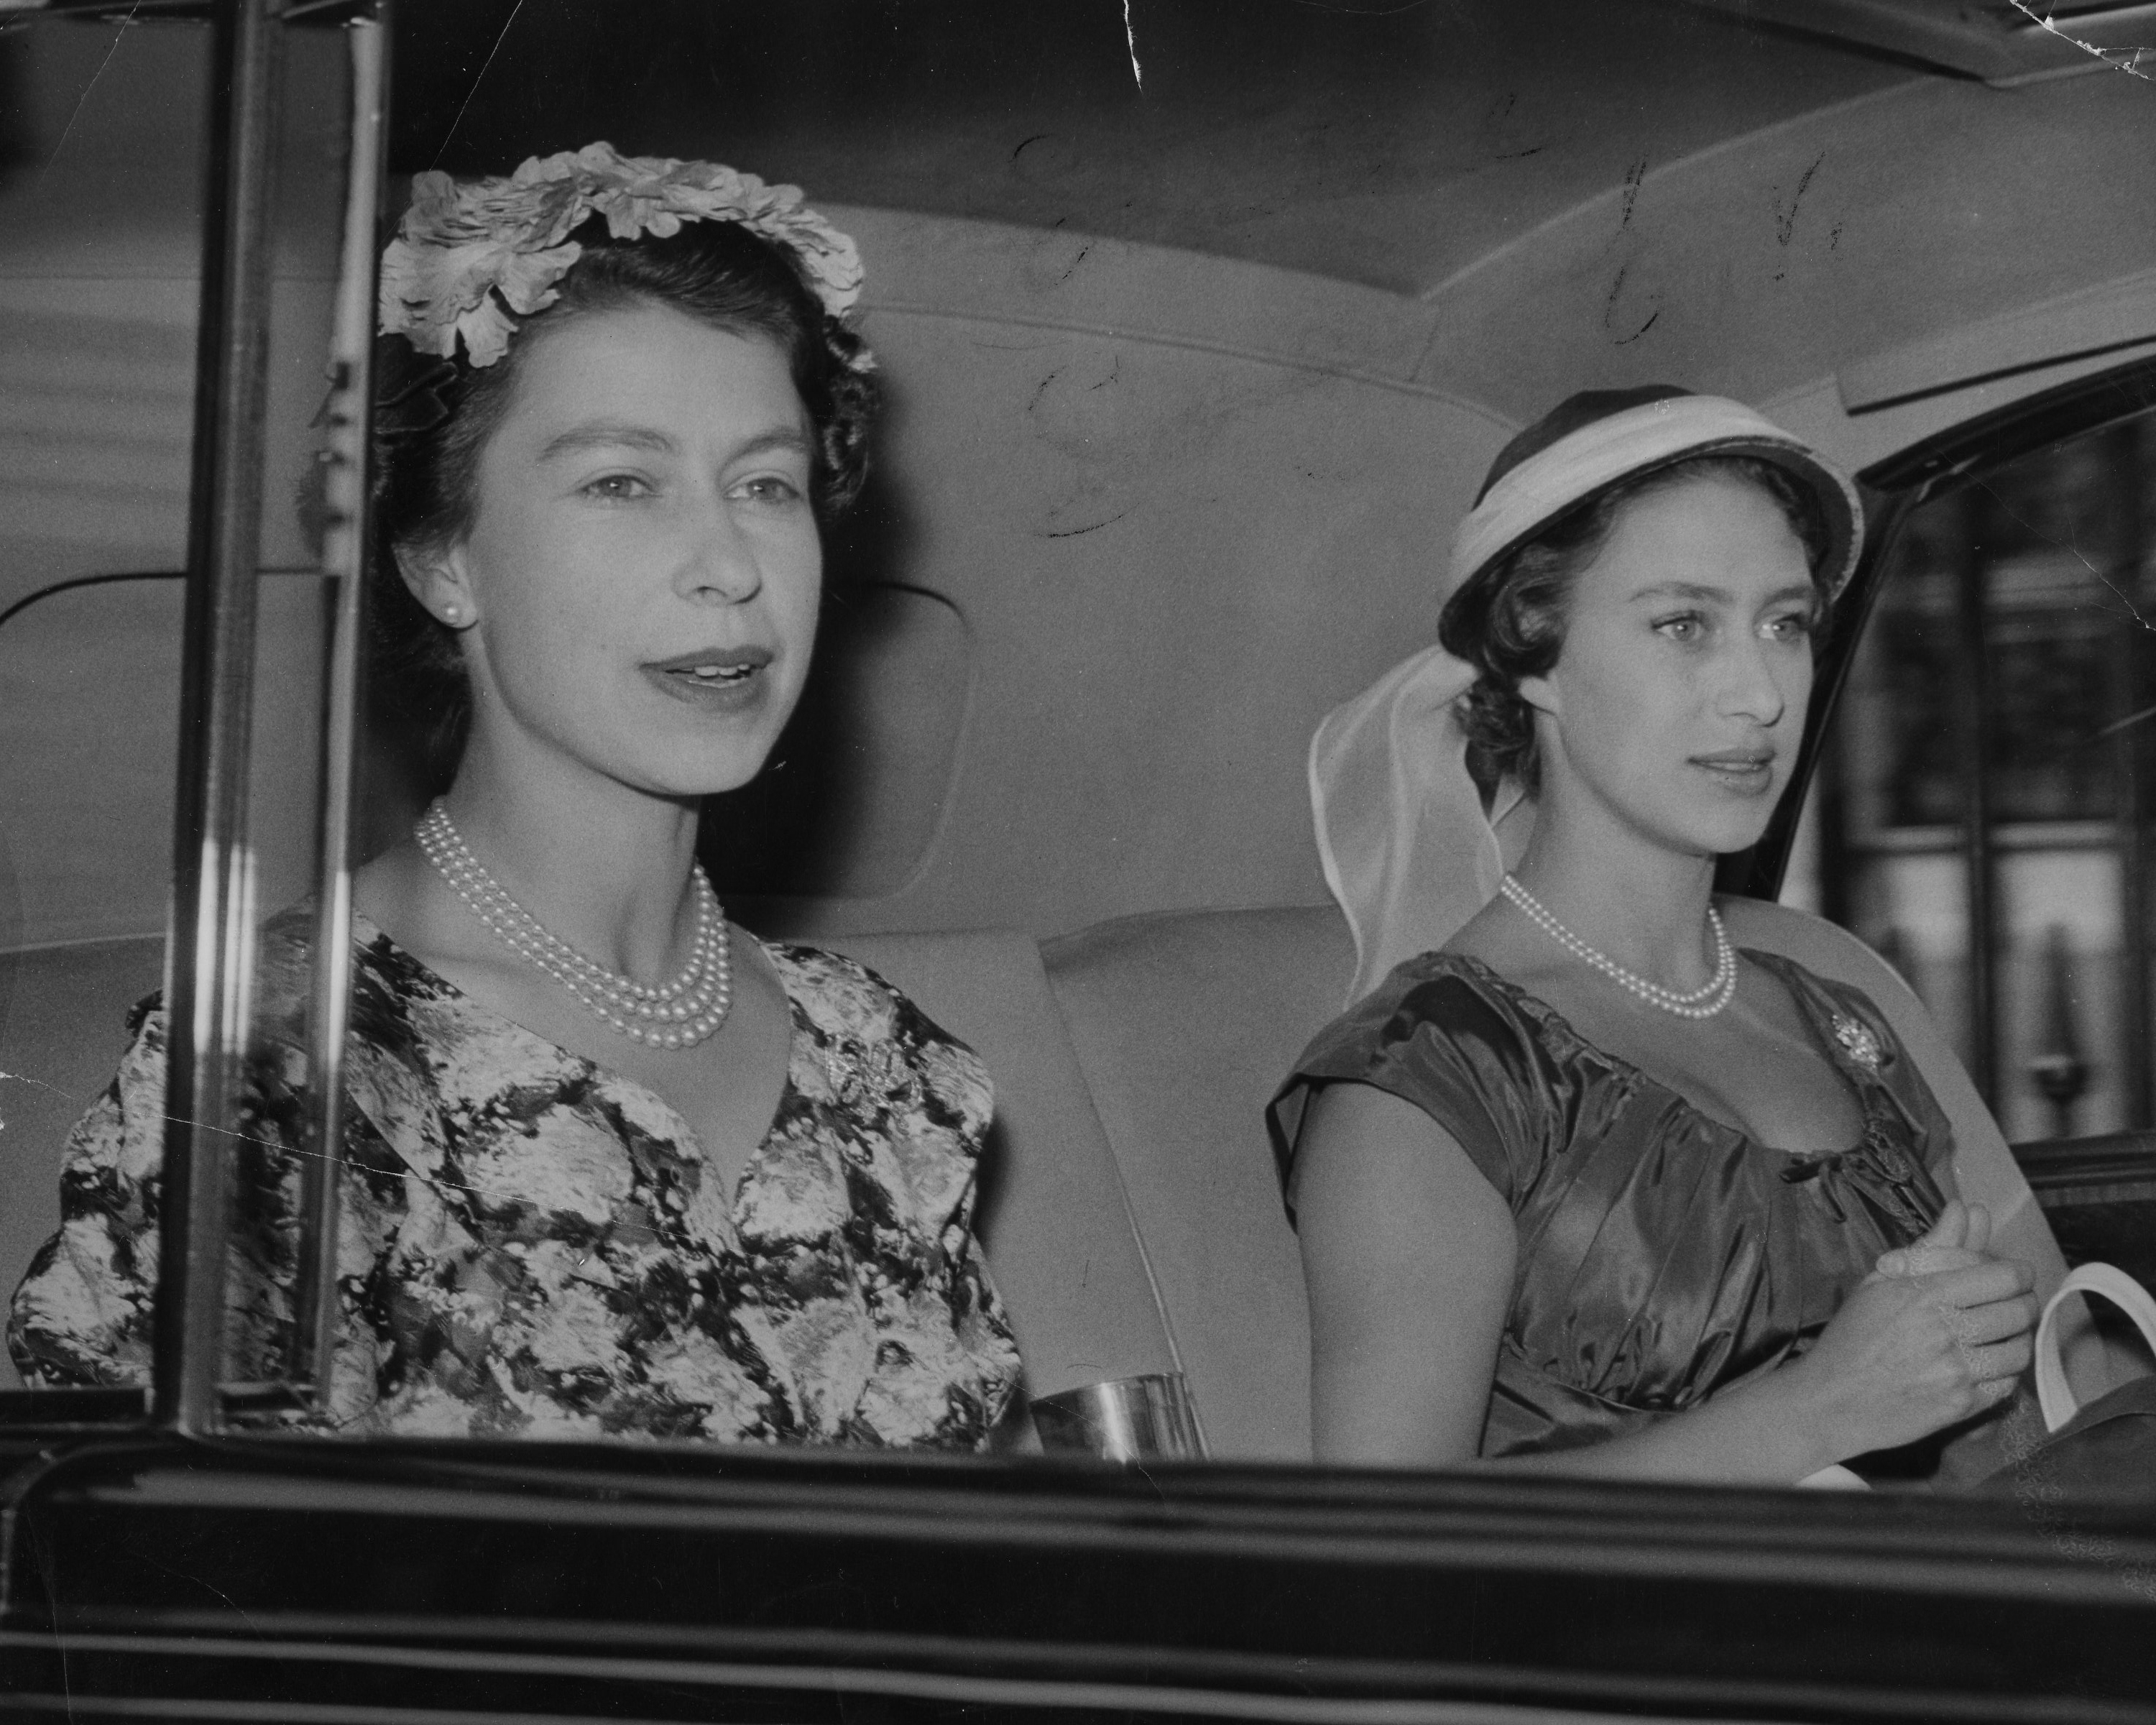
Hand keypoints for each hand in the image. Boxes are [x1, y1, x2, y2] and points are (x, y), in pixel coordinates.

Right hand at [1789, 1213, 2037, 1461]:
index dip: (2018, 1273)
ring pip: (2019, 1348)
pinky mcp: (1962, 1406)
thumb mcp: (1881, 1282)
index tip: (2014, 1276)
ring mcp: (1955, 1371)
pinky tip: (1987, 1363)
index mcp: (1923, 1294)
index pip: (2002, 1277)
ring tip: (2001, 1333)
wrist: (1830, 1401)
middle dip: (2023, 1302)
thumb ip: (1931, 1247)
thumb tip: (1963, 1208)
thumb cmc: (1853, 1337)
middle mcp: (1944, 1331)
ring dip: (2017, 1338)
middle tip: (2013, 1303)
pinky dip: (2006, 1370)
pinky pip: (2008, 1383)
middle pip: (2018, 1310)